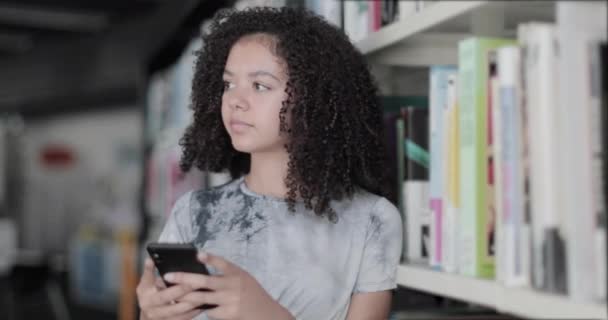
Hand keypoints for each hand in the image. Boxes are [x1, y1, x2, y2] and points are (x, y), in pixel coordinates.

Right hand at [136, 258, 201, 319]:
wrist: (147, 313)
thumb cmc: (148, 293)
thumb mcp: (145, 282)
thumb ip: (148, 271)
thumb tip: (150, 259)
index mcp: (148, 300)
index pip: (164, 296)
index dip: (177, 290)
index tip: (189, 282)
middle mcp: (155, 312)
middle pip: (175, 307)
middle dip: (189, 297)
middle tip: (202, 287)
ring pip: (182, 315)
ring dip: (194, 305)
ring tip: (206, 294)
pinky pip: (186, 318)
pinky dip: (195, 311)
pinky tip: (205, 303)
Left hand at [164, 252, 293, 319]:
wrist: (266, 312)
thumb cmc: (251, 293)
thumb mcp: (243, 278)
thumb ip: (226, 275)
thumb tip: (200, 272)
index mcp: (237, 273)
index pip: (222, 263)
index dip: (210, 258)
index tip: (198, 254)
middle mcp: (233, 285)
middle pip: (204, 281)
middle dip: (184, 278)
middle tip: (168, 276)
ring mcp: (230, 300)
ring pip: (202, 298)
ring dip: (186, 296)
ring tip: (172, 293)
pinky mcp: (228, 314)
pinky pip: (209, 311)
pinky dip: (204, 309)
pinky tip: (201, 308)